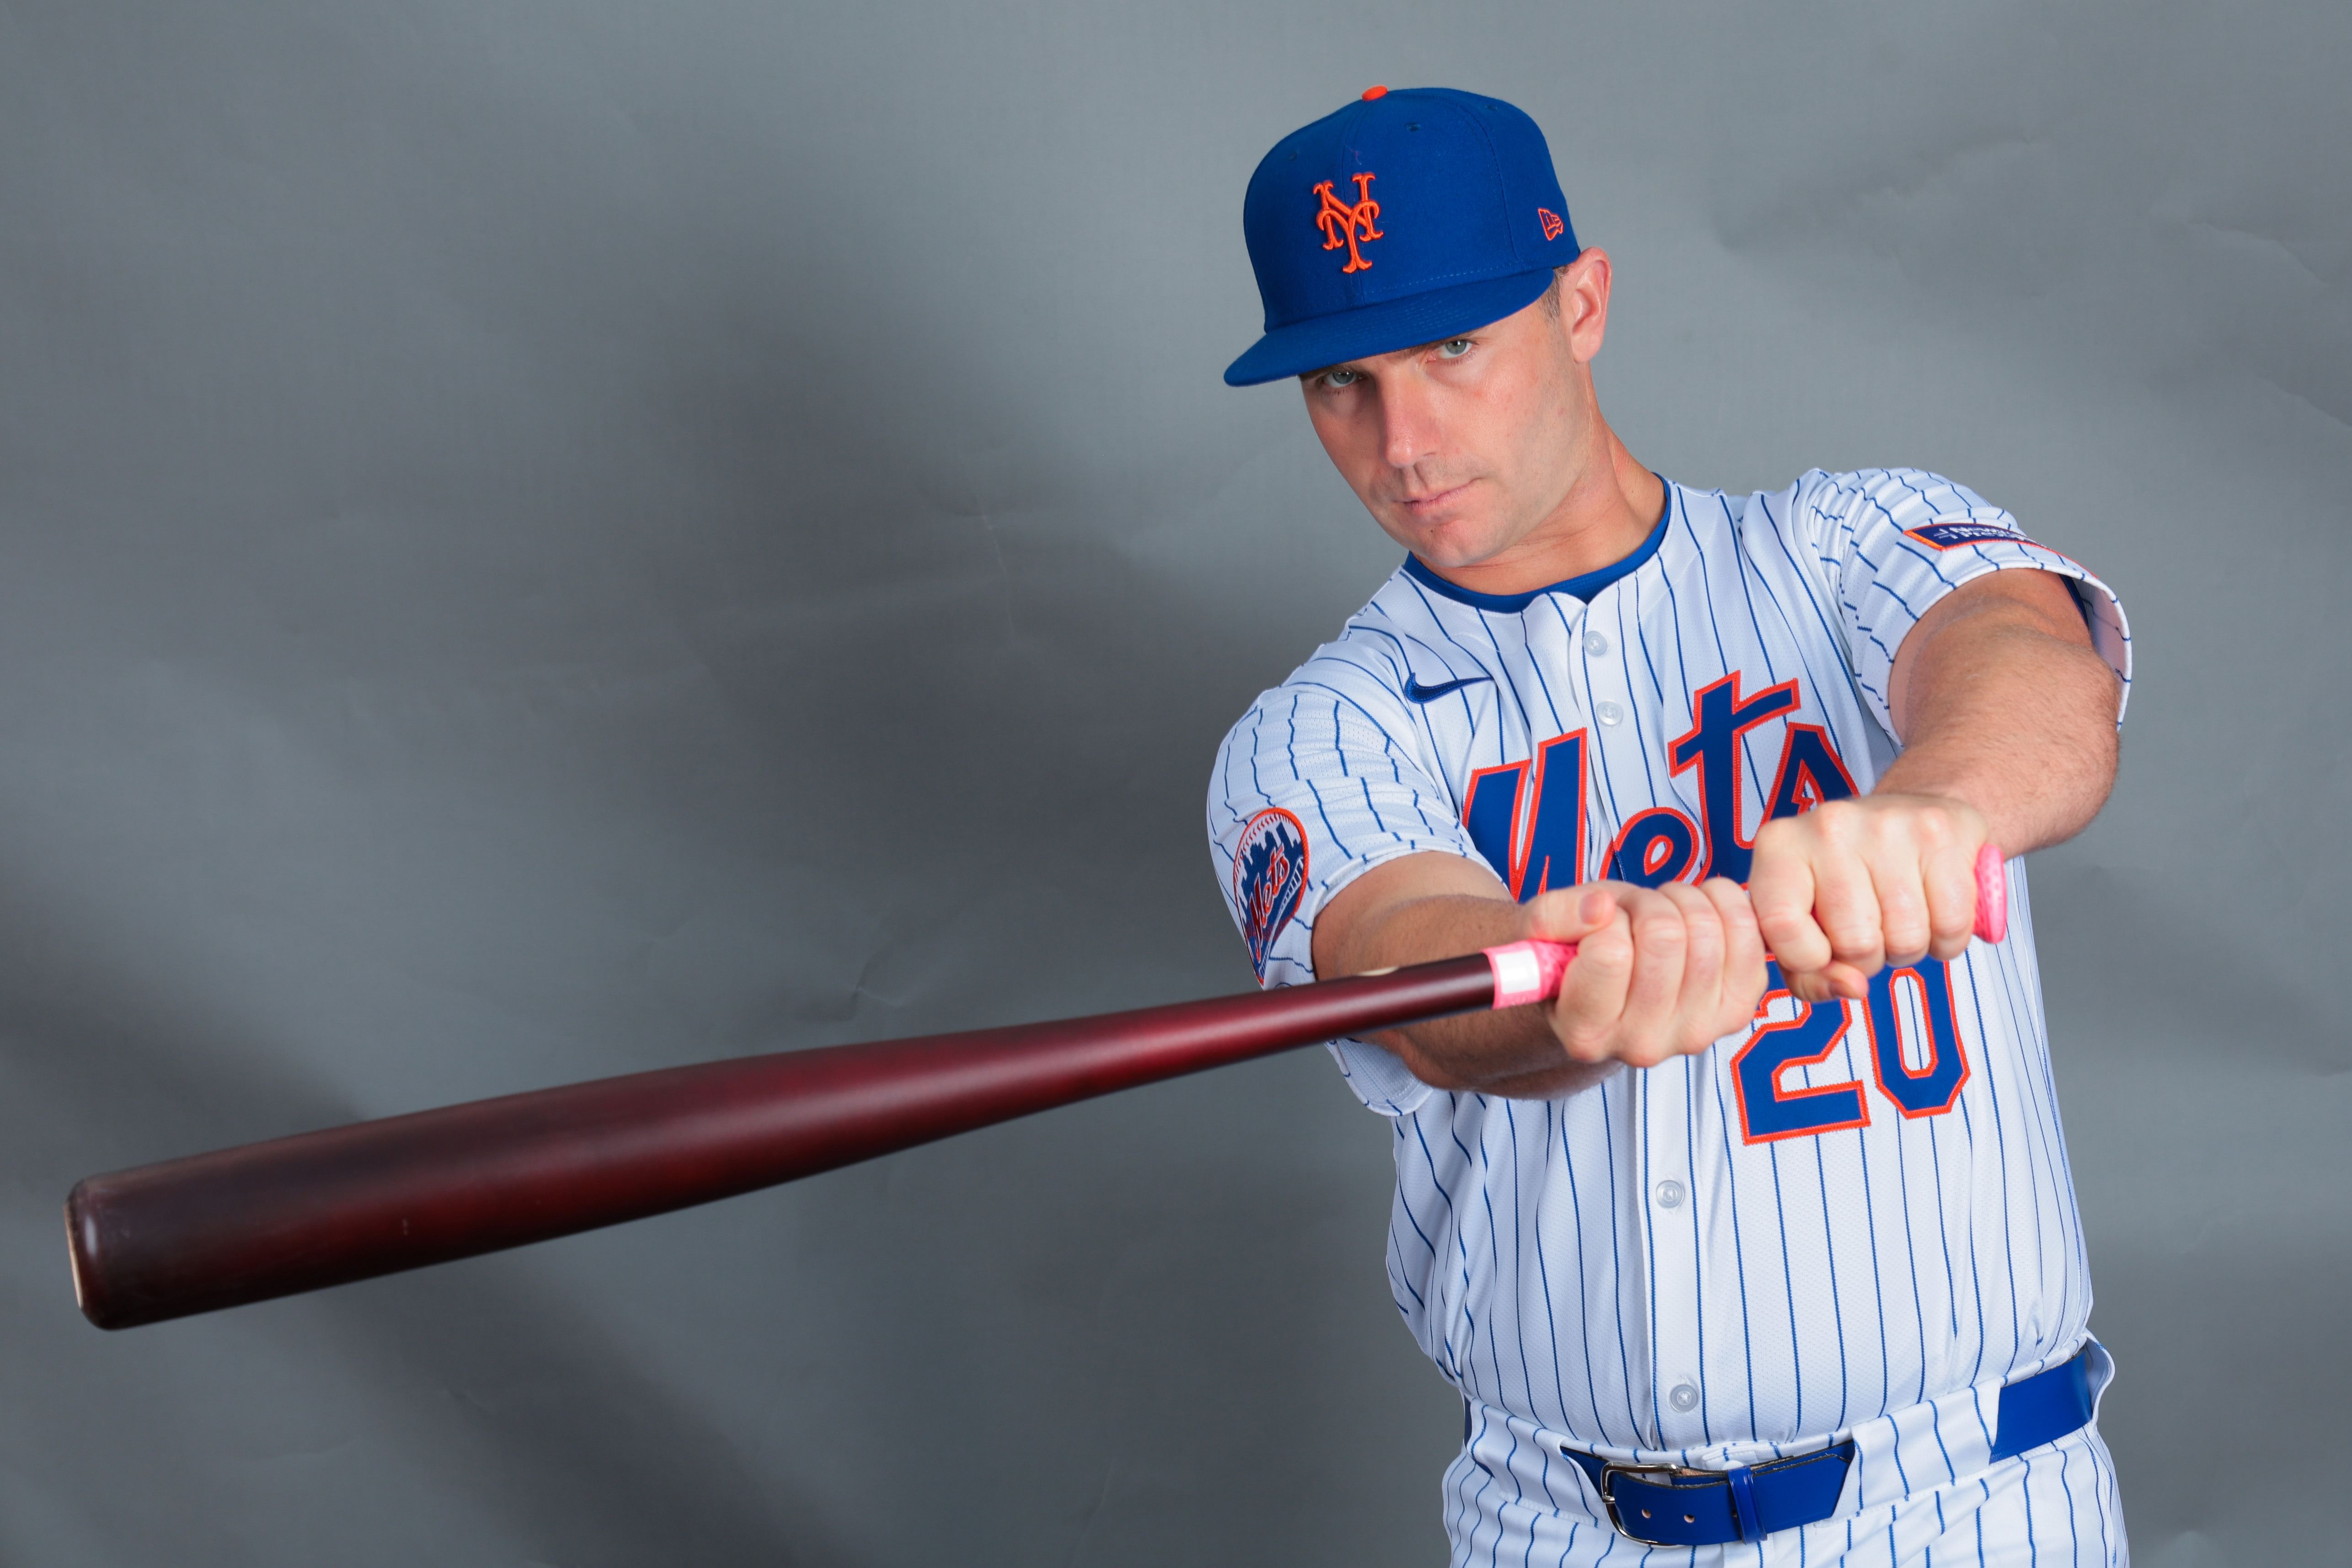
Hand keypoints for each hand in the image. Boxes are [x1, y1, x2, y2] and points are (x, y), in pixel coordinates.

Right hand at [1522, 879, 1768, 1069]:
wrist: (1611, 991)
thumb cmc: (1572, 955)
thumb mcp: (1540, 930)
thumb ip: (1555, 917)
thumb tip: (1600, 908)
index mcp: (1586, 1033)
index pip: (1610, 954)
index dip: (1603, 919)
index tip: (1595, 927)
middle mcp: (1643, 1046)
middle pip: (1665, 936)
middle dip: (1645, 906)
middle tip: (1630, 917)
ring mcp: (1696, 1033)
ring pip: (1706, 930)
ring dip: (1680, 902)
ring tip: (1658, 919)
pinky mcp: (1737, 1011)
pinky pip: (1747, 932)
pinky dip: (1722, 903)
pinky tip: (1695, 915)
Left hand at [1748, 794, 1987, 1003]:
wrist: (1912, 812)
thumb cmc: (1848, 875)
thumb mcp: (1806, 919)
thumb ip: (1807, 973)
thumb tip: (1851, 988)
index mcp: (1778, 846)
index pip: (1781, 927)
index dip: (1809, 960)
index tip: (1822, 950)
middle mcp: (1828, 827)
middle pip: (1855, 945)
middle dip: (1867, 957)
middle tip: (1869, 927)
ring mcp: (1886, 826)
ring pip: (1906, 940)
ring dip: (1906, 948)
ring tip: (1897, 915)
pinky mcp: (1939, 833)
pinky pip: (1950, 926)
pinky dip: (1945, 938)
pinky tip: (1932, 908)